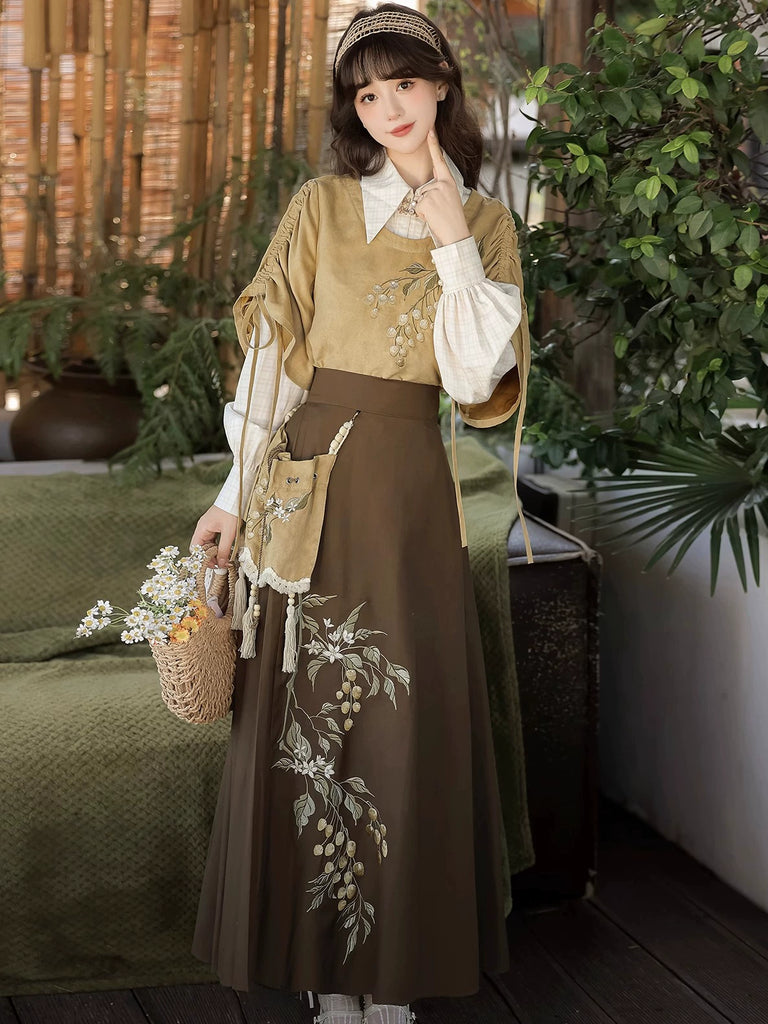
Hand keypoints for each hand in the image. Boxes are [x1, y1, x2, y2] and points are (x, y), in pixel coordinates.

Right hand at [190, 505, 237, 567]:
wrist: (236, 497)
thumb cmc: (231, 511)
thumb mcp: (229, 533)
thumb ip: (225, 549)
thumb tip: (222, 564)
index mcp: (202, 529)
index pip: (195, 549)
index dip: (202, 559)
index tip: (214, 566)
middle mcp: (203, 528)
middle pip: (201, 548)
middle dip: (210, 557)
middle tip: (221, 564)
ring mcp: (209, 527)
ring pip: (208, 545)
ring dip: (215, 552)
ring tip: (225, 558)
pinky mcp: (215, 526)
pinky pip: (214, 540)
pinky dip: (218, 546)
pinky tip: (226, 550)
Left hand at [414, 129, 471, 246]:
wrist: (456, 234)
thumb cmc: (453, 219)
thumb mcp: (449, 198)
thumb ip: (440, 187)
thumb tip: (428, 182)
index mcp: (449, 181)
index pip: (440, 159)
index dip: (434, 144)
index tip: (429, 129)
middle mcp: (442, 183)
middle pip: (423, 188)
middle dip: (426, 203)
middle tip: (439, 213)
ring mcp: (434, 191)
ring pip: (419, 198)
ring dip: (424, 210)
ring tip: (437, 216)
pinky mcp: (426, 201)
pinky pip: (417, 206)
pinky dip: (422, 215)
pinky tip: (433, 218)